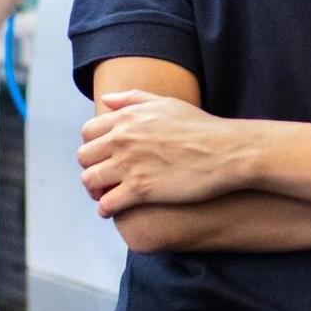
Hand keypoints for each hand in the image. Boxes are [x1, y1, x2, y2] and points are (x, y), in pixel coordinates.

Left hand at [77, 92, 250, 217]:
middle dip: (90, 168)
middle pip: (84, 157)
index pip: (88, 132)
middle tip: (101, 178)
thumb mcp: (165, 102)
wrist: (225, 152)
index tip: (101, 156)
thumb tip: (105, 99)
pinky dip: (105, 209)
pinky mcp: (140, 190)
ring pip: (90, 181)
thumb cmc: (199, 127)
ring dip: (94, 190)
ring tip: (104, 196)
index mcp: (126, 118)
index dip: (92, 145)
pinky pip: (107, 204)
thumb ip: (132, 99)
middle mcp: (122, 139)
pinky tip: (113, 211)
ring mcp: (129, 165)